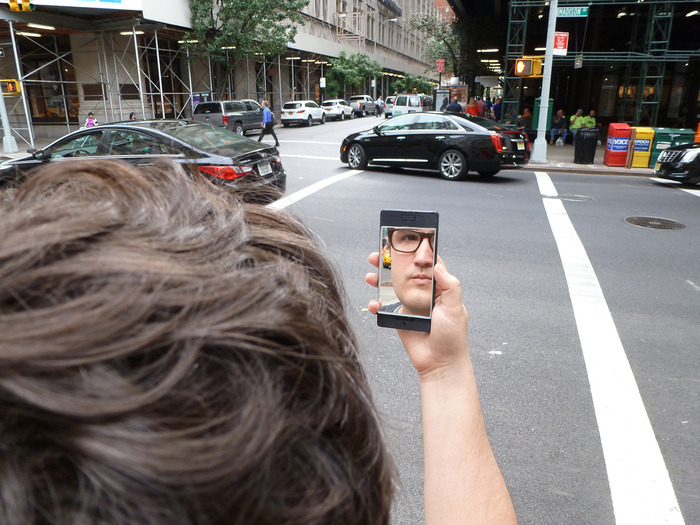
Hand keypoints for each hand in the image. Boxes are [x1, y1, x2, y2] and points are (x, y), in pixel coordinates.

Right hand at [366, 253, 468, 379]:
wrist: (440, 364)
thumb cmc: (452, 338)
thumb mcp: (456, 309)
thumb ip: (450, 286)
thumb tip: (438, 265)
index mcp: (439, 289)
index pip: (427, 265)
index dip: (417, 253)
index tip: (404, 242)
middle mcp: (423, 295)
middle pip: (405, 273)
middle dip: (391, 264)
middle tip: (378, 255)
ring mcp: (410, 306)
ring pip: (392, 288)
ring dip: (379, 280)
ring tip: (370, 275)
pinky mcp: (399, 318)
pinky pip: (385, 308)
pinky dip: (377, 304)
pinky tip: (374, 302)